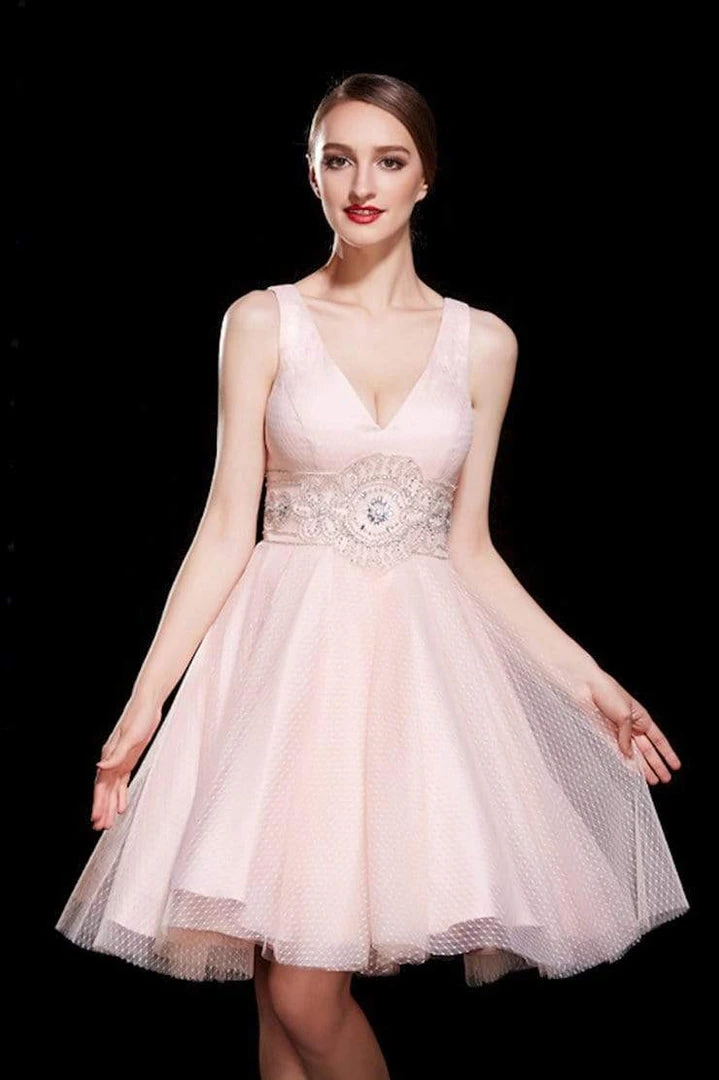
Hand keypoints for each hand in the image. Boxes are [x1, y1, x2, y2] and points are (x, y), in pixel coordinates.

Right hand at [91, 695, 162, 830]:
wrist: (148, 704)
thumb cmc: (140, 718)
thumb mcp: (130, 737)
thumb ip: (115, 754)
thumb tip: (99, 766)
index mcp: (110, 756)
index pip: (101, 786)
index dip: (99, 803)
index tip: (96, 820)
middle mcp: (112, 760)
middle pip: (105, 790)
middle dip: (102, 809)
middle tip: (100, 827)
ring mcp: (120, 760)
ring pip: (112, 788)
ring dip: (110, 805)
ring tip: (108, 822)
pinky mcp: (129, 759)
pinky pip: (122, 782)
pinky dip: (121, 795)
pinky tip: (122, 805)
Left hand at [574, 666, 681, 784]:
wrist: (584, 688)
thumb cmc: (607, 694)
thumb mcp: (624, 715)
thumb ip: (627, 737)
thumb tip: (628, 754)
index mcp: (641, 718)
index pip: (658, 739)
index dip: (667, 752)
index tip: (675, 765)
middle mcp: (631, 727)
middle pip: (648, 750)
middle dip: (657, 765)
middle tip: (666, 779)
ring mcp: (618, 733)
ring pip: (636, 754)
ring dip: (644, 768)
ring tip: (653, 781)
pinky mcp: (605, 736)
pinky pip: (618, 753)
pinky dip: (626, 764)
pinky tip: (633, 773)